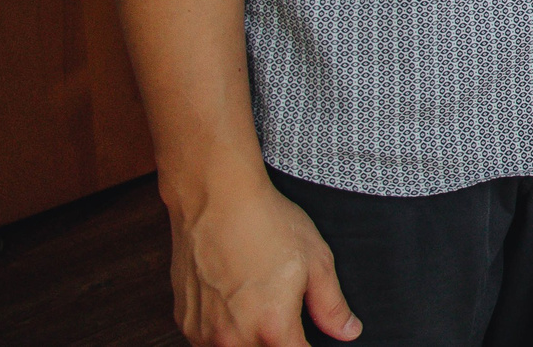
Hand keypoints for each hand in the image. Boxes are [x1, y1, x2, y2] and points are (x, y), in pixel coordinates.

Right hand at [167, 178, 359, 345]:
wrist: (216, 200)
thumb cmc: (267, 224)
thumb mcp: (317, 261)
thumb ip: (331, 306)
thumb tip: (347, 332)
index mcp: (272, 327)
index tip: (309, 338)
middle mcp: (234, 338)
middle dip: (279, 342)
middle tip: (285, 312)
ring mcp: (205, 332)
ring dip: (251, 341)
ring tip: (259, 305)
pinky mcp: (185, 321)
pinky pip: (208, 342)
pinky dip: (224, 333)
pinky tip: (235, 305)